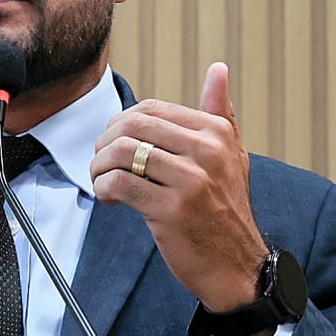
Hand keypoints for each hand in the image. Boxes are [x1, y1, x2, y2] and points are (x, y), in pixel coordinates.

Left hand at [92, 62, 267, 315]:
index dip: (122, 124)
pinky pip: (120, 184)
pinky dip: (103, 188)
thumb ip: (221, 113)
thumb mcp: (232, 156)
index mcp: (217, 133)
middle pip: (133, 126)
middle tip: (101, 161)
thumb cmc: (226, 211)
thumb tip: (218, 69)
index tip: (116, 145)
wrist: (236, 266)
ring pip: (122, 153)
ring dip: (99, 166)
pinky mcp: (171, 210)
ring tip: (101, 180)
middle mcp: (207, 152)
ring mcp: (190, 181)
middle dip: (105, 142)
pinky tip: (108, 198)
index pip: (152, 109)